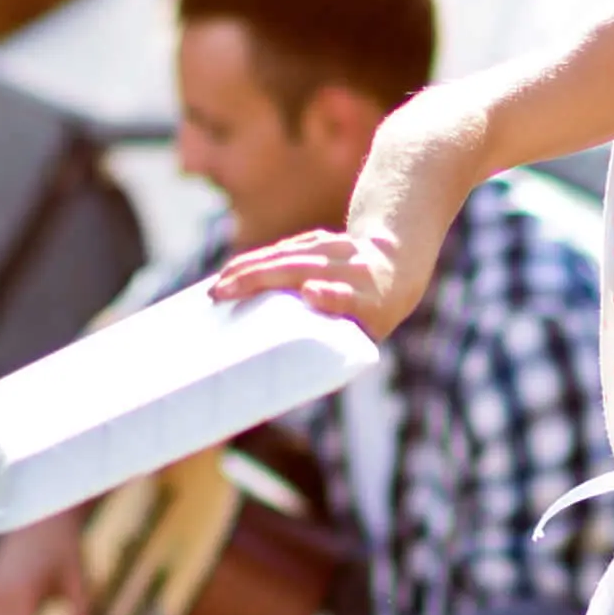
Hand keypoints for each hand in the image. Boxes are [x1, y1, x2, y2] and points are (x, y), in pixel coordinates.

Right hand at [211, 225, 419, 337]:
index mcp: (372, 301)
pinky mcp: (319, 239)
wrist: (396, 265)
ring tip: (217, 288)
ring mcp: (337, 249)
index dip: (332, 295)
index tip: (311, 292)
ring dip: (249, 269)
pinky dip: (254, 261)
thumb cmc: (371, 316)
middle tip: (222, 295)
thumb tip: (284, 375)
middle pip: (304, 270)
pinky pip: (282, 249)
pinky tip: (229, 274)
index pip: (351, 298)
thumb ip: (337, 347)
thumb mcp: (366, 335)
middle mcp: (355, 270)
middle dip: (261, 280)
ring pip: (287, 255)